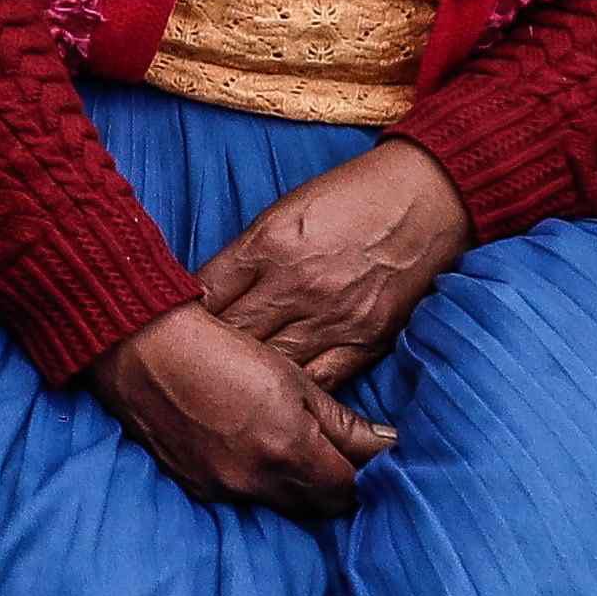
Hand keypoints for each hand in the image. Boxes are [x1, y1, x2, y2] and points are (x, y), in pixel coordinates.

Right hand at [100, 300, 401, 518]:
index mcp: (289, 452)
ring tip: (290, 448)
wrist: (138, 347)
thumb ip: (341, 422)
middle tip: (336, 453)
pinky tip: (249, 449)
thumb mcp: (291, 378)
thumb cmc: (219, 349)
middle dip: (333, 484)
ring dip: (294, 485)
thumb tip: (386, 444)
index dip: (366, 473)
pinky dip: (256, 481)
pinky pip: (241, 497)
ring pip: (280, 504)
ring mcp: (221, 488)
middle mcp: (256, 482)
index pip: (350, 488)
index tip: (368, 454)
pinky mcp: (193, 486)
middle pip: (317, 506)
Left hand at [193, 142, 468, 393]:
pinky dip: (294, 391)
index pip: (202, 295)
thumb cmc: (351, 197)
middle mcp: (296, 286)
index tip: (166, 330)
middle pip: (230, 336)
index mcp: (267, 246)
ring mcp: (334, 317)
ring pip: (270, 365)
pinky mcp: (367, 340)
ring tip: (222, 393)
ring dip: (245, 379)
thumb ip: (244, 257)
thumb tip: (202, 296)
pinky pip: (320, 381)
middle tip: (184, 371)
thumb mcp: (283, 211)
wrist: (430, 196)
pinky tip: (275, 400)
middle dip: (203, 354)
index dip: (179, 316)